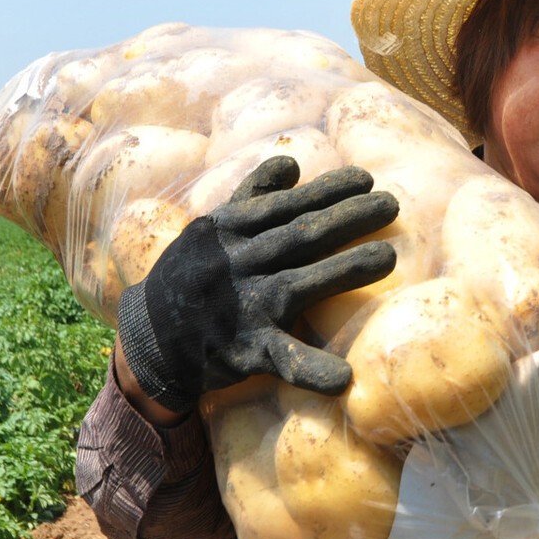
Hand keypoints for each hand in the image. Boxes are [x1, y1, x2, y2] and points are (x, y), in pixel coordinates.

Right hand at [116, 155, 397, 413]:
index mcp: (228, 230)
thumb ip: (253, 196)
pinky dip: (311, 368)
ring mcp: (241, 308)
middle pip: (300, 237)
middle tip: (392, 204)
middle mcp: (235, 264)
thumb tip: (292, 163)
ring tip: (388, 257)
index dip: (328, 191)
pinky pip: (281, 359)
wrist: (146, 338)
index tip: (366, 179)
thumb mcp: (212, 228)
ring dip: (344, 270)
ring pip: (298, 285)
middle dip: (349, 218)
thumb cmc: (192, 273)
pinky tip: (345, 375)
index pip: (287, 205)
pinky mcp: (244, 351)